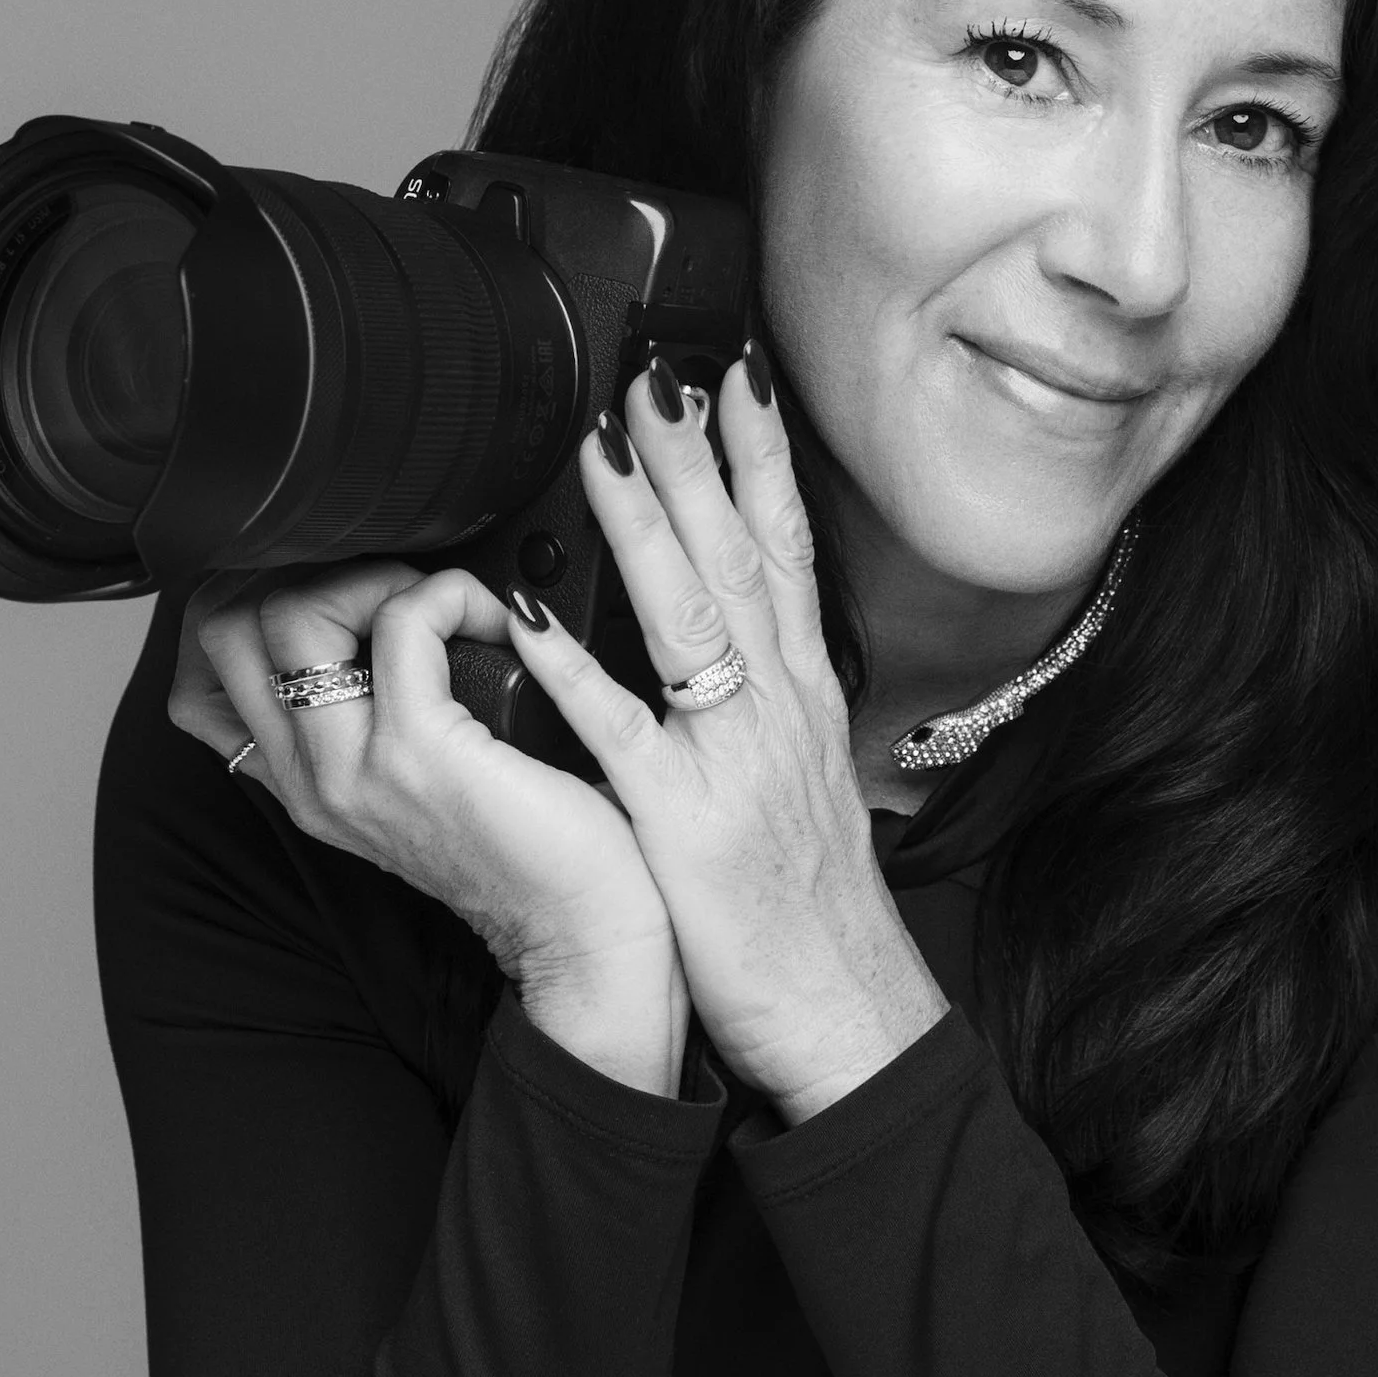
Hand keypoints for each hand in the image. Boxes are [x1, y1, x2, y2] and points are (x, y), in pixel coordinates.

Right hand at [166, 557, 687, 1090]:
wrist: (584, 931)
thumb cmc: (532, 844)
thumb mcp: (426, 779)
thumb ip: (382, 716)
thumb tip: (391, 612)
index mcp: (305, 782)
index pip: (212, 661)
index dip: (265, 597)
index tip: (357, 599)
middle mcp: (312, 779)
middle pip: (227, 623)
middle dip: (312, 574)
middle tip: (402, 595)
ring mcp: (355, 768)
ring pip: (293, 611)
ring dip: (378, 577)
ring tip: (445, 606)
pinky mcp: (420, 752)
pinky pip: (405, 620)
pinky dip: (454, 593)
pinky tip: (497, 621)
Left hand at [500, 349, 949, 1125]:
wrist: (847, 1012)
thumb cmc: (816, 907)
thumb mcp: (811, 782)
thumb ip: (774, 705)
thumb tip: (747, 643)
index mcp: (804, 695)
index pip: (787, 548)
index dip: (764, 456)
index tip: (737, 374)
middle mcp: (778, 707)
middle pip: (741, 554)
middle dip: (700, 453)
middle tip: (660, 364)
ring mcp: (733, 757)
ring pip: (690, 613)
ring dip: (648, 518)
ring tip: (604, 437)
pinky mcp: (683, 819)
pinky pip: (619, 727)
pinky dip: (574, 661)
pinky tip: (530, 605)